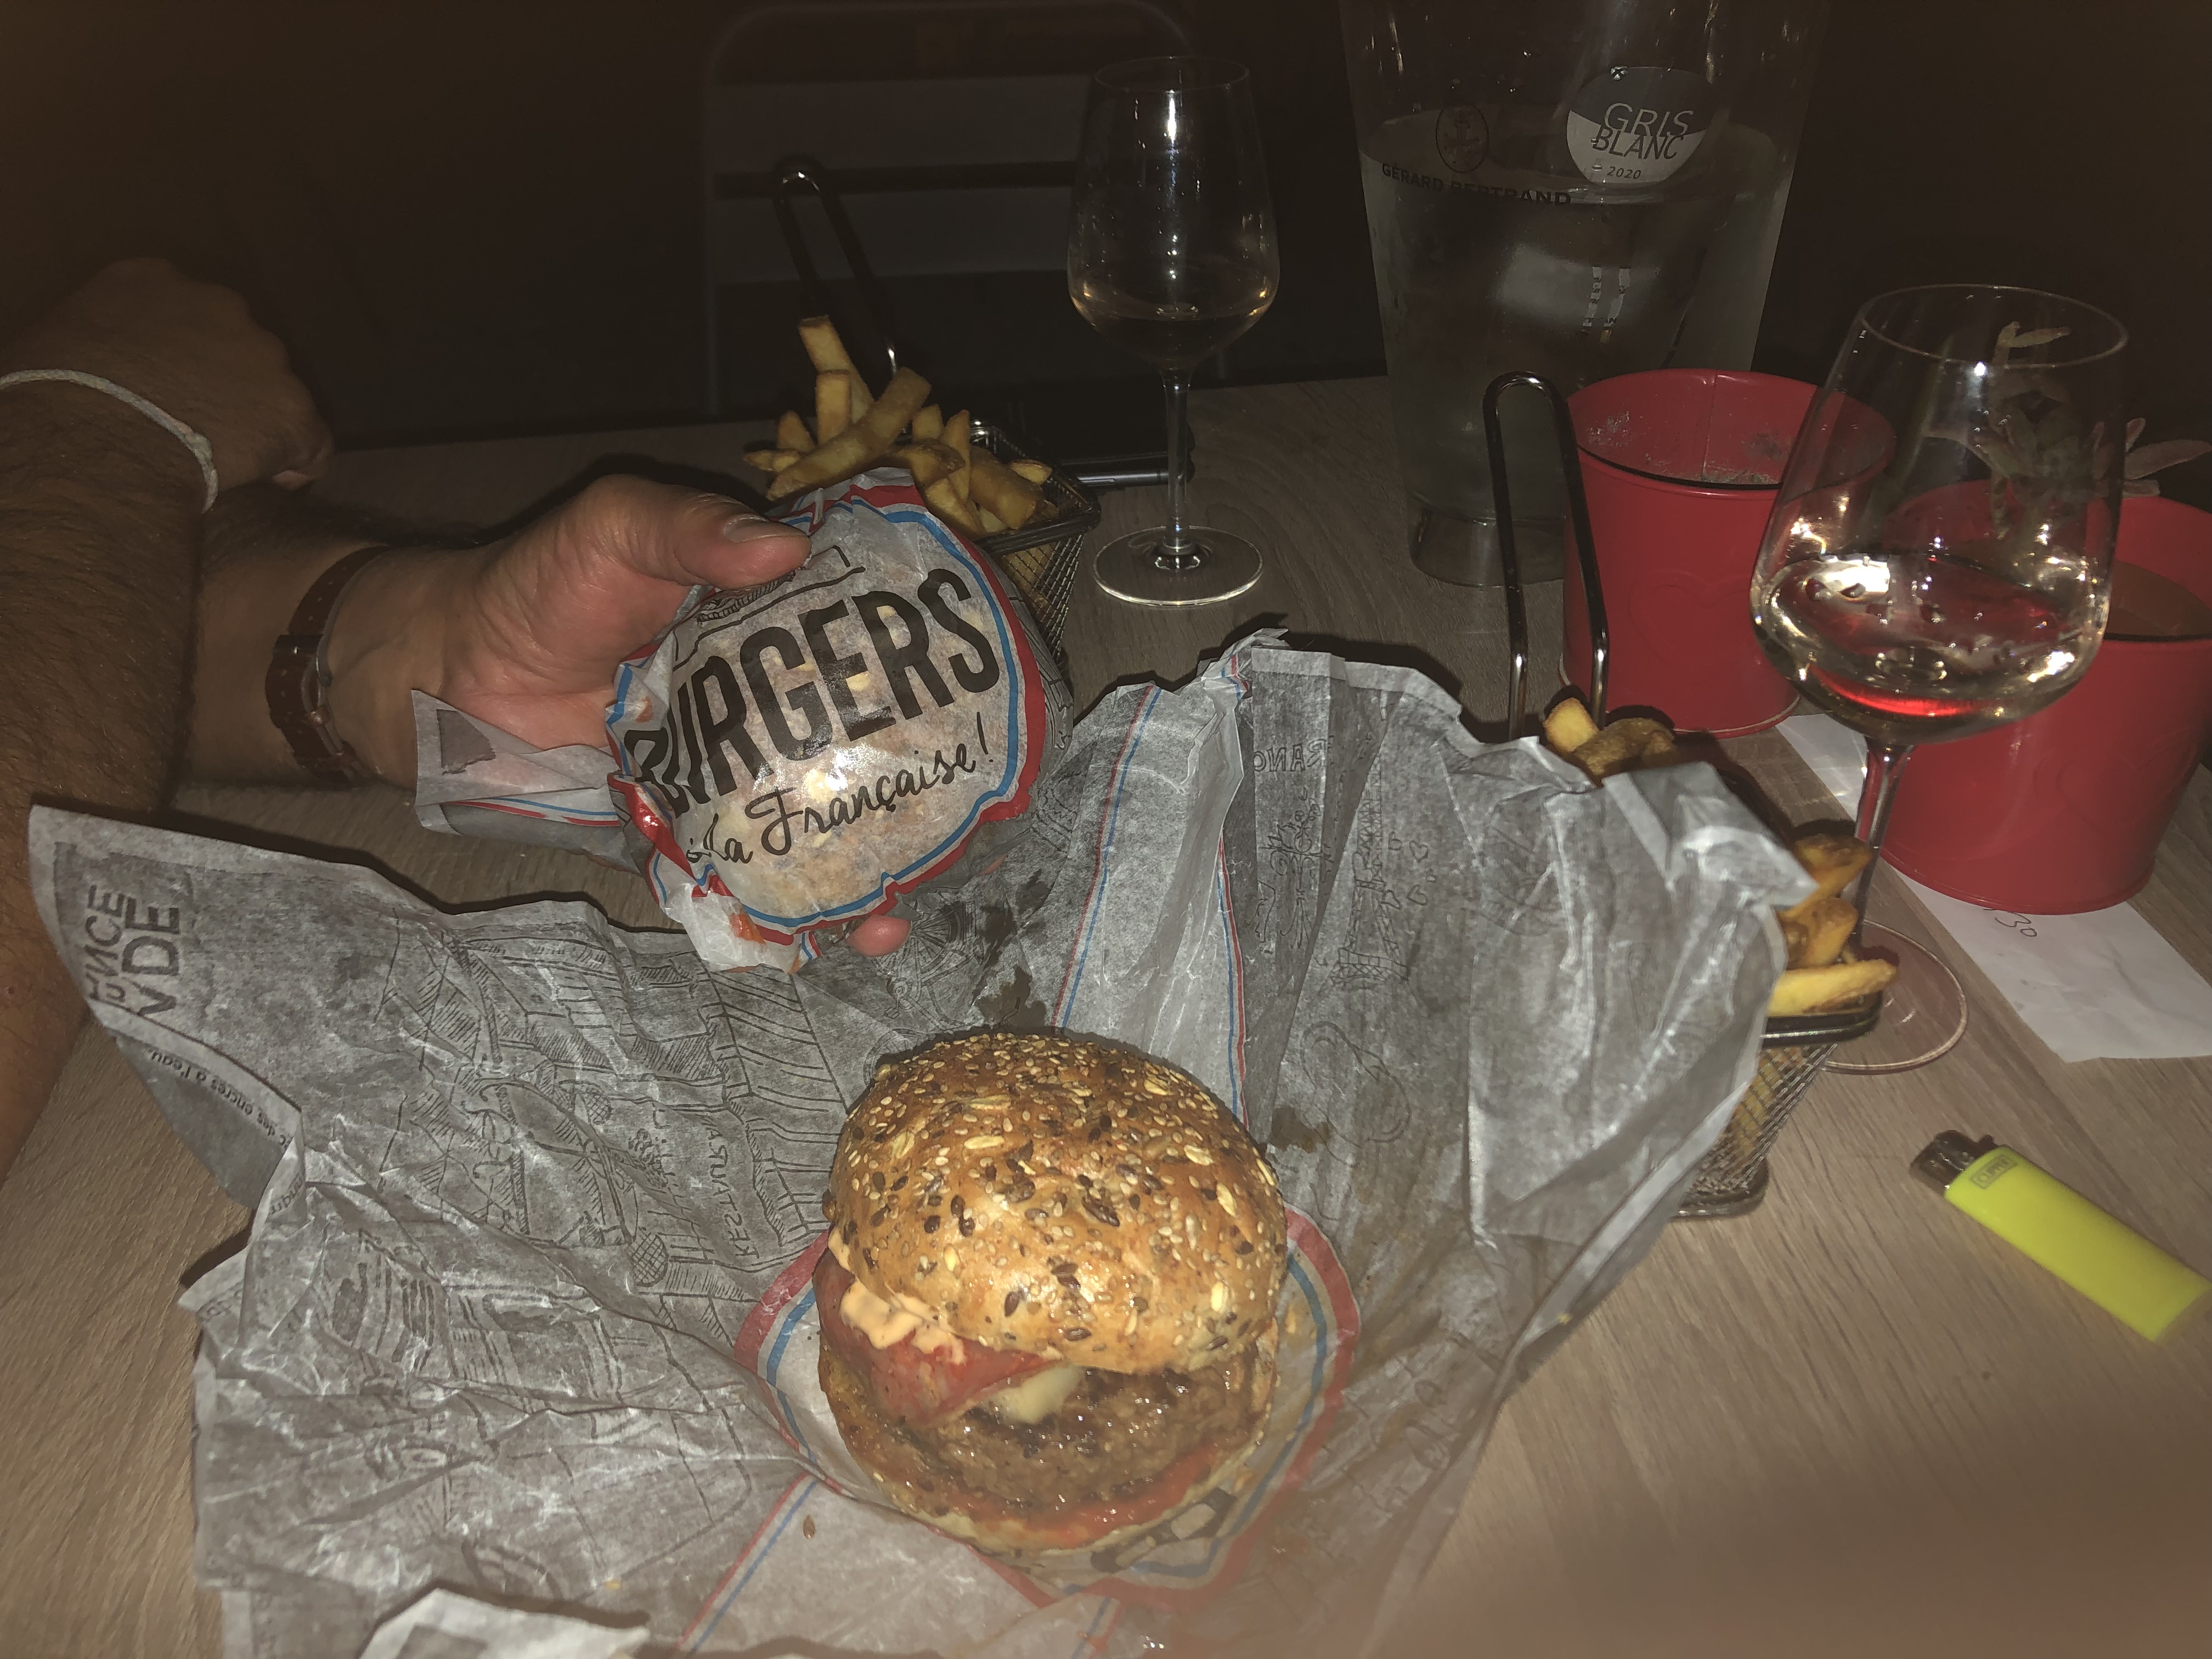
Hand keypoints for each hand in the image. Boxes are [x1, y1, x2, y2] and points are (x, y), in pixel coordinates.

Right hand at [0, 258, 328, 489]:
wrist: (96, 444)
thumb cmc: (52, 397)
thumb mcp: (52, 345)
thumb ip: (86, 341)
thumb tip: (81, 361)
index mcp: (152, 279)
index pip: (183, 309)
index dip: (182, 353)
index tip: (169, 385)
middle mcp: (218, 303)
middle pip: (236, 344)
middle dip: (225, 381)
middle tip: (198, 425)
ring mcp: (264, 354)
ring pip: (275, 390)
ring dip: (257, 421)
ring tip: (226, 460)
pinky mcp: (294, 410)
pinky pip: (312, 442)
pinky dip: (298, 462)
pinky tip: (274, 483)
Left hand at [325, 474, 911, 956]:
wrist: (445, 674)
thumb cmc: (536, 586)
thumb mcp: (614, 528)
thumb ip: (688, 529)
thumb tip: (784, 546)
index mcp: (768, 634)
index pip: (863, 658)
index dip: (924, 690)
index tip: (976, 719)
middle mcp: (763, 712)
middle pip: (856, 764)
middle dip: (908, 810)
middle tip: (949, 842)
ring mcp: (724, 780)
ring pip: (808, 835)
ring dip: (853, 881)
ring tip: (887, 920)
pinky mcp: (676, 836)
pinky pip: (734, 881)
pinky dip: (771, 917)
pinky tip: (811, 946)